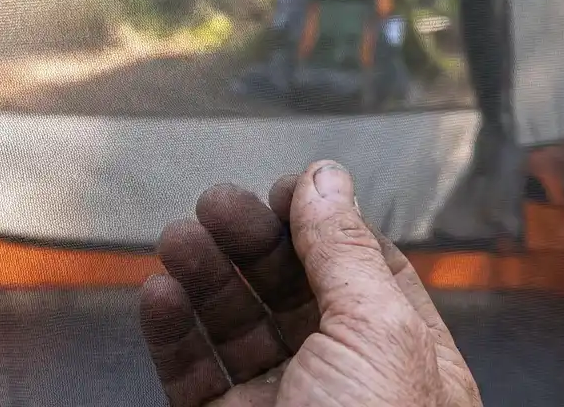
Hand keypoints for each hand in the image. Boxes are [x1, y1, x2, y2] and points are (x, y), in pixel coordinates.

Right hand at [139, 160, 481, 406]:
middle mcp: (343, 383)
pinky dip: (169, 331)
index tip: (284, 188)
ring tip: (178, 240)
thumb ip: (345, 251)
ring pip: (233, 325)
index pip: (363, 269)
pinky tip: (159, 296)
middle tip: (217, 206)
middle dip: (252, 240)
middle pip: (290, 287)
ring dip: (203, 276)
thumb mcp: (377, 337)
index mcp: (404, 360)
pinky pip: (189, 373)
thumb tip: (326, 180)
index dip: (322, 222)